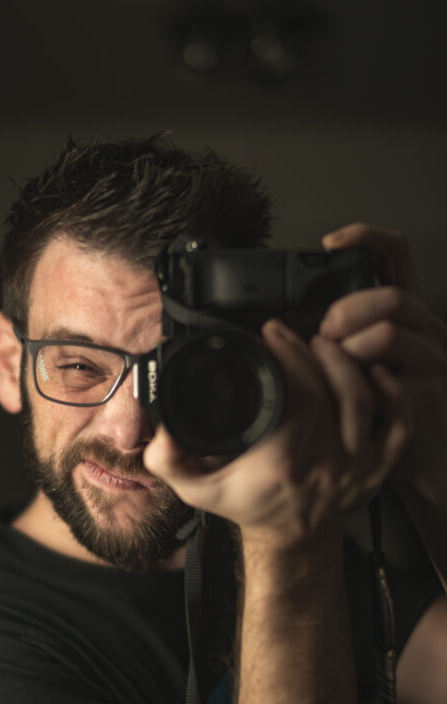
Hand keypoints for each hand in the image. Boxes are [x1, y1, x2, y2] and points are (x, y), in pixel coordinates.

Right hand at [143, 318, 407, 545]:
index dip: (287, 357)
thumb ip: (168, 460)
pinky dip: (393, 395)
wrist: (289, 537)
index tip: (270, 333)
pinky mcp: (379, 468)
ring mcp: (357, 468)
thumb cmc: (247, 504)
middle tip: (291, 332)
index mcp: (283, 464)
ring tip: (323, 343)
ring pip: (365, 400)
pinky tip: (374, 372)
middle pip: (331, 391)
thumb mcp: (196, 489)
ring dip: (346, 363)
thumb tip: (163, 432)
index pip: (297, 396)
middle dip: (311, 352)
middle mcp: (326, 467)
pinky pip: (399, 426)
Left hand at [318, 223, 446, 504]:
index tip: (328, 242)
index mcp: (407, 312)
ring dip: (351, 353)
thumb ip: (332, 337)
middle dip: (348, 313)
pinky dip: (365, 385)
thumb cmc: (377, 410)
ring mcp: (435, 360)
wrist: (419, 458)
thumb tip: (281, 324)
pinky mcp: (432, 393)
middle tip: (325, 336)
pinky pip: (390, 380)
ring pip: (390, 334)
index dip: (366, 237)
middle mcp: (428, 328)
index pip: (396, 254)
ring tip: (338, 372)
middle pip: (390, 298)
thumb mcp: (354, 361)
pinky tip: (358, 394)